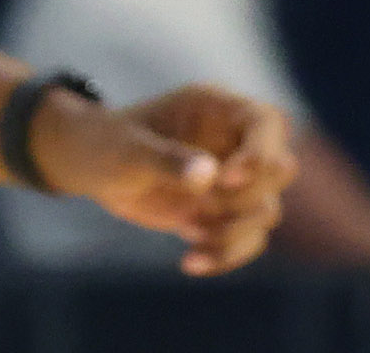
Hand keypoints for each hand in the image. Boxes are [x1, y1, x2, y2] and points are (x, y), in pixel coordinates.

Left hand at [37, 82, 297, 275]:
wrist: (89, 166)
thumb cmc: (105, 143)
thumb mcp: (126, 149)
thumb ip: (164, 158)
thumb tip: (209, 175)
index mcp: (214, 108)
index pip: (266, 121)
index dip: (259, 152)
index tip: (225, 177)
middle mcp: (232, 141)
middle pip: (280, 169)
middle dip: (247, 195)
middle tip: (202, 203)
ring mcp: (233, 178)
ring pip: (267, 210)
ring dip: (233, 231)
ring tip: (185, 229)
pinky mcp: (224, 212)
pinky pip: (249, 240)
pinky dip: (225, 256)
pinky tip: (190, 262)